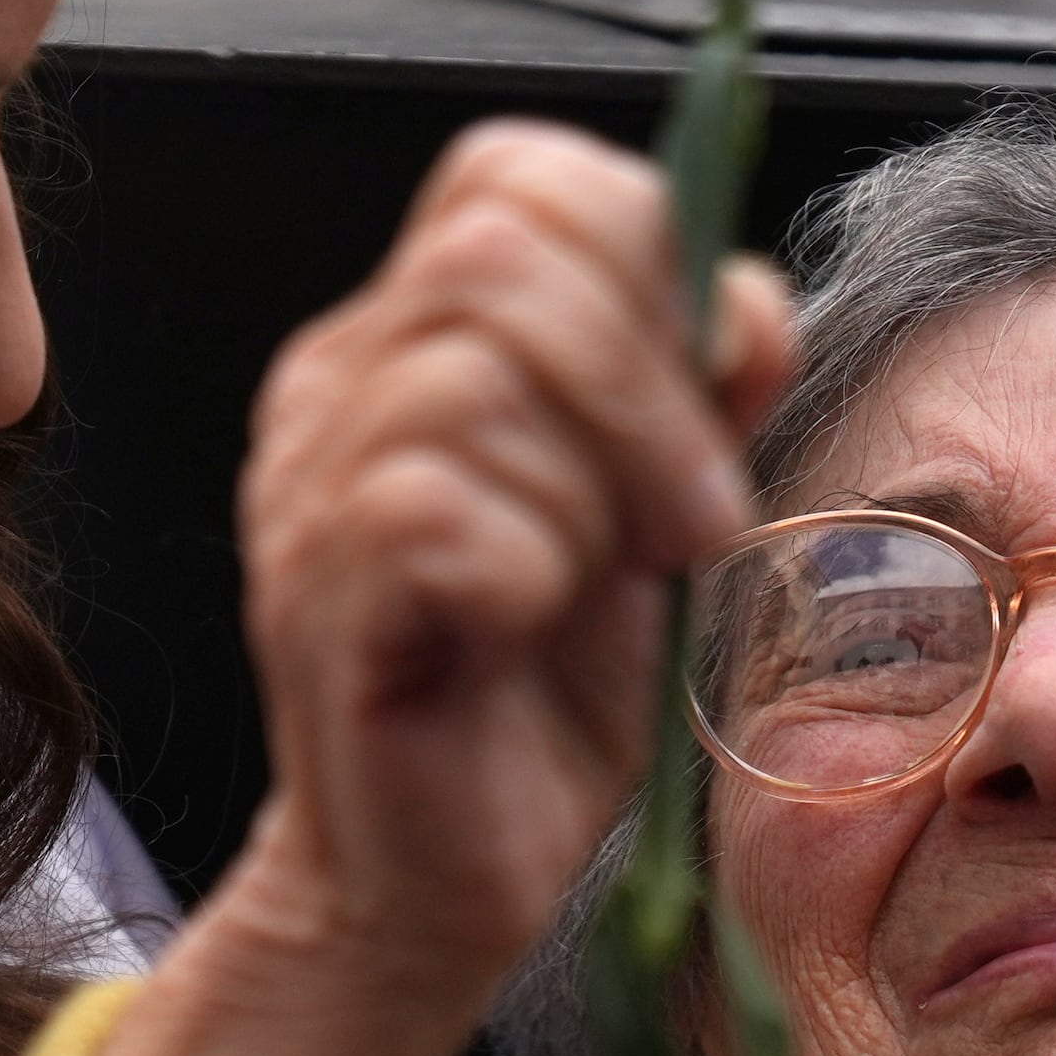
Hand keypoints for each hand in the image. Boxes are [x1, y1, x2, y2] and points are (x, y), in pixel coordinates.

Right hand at [96, 119, 796, 1055]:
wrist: (448, 879)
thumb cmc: (547, 701)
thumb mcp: (659, 518)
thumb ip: (698, 391)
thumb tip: (745, 298)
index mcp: (423, 337)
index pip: (522, 176)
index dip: (645, 260)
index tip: (708, 404)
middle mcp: (345, 381)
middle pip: (503, 248)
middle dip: (643, 383)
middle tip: (684, 524)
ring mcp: (309, 478)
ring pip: (474, 378)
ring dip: (590, 491)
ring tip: (601, 587)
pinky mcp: (317, 588)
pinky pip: (433, 509)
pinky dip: (522, 568)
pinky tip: (518, 630)